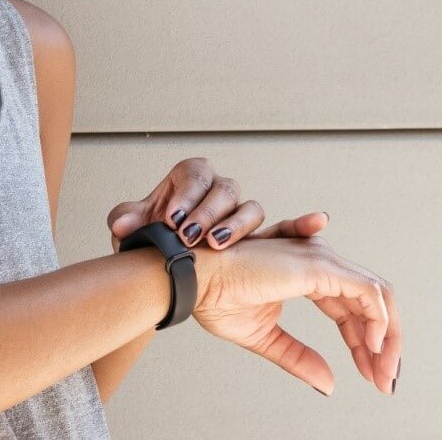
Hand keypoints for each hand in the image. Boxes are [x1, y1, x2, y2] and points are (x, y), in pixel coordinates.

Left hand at [105, 156, 329, 253]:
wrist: (164, 267)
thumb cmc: (151, 239)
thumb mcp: (134, 229)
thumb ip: (127, 221)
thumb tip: (122, 222)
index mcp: (190, 178)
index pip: (194, 174)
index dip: (186, 195)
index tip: (172, 218)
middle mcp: (217, 190)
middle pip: (224, 191)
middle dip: (209, 213)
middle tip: (190, 235)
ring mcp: (237, 213)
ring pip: (248, 210)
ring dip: (235, 229)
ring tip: (216, 245)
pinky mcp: (256, 238)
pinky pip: (283, 227)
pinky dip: (300, 225)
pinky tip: (319, 222)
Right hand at [189, 236, 400, 397]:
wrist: (195, 280)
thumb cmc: (217, 298)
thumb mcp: (267, 338)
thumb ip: (300, 357)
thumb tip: (329, 384)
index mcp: (308, 274)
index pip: (353, 309)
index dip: (365, 344)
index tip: (372, 376)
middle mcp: (320, 261)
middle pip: (372, 301)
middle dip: (385, 344)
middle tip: (385, 380)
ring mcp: (321, 260)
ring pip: (378, 295)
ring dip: (388, 336)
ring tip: (383, 372)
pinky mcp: (319, 266)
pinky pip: (367, 293)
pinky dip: (378, 321)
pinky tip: (371, 349)